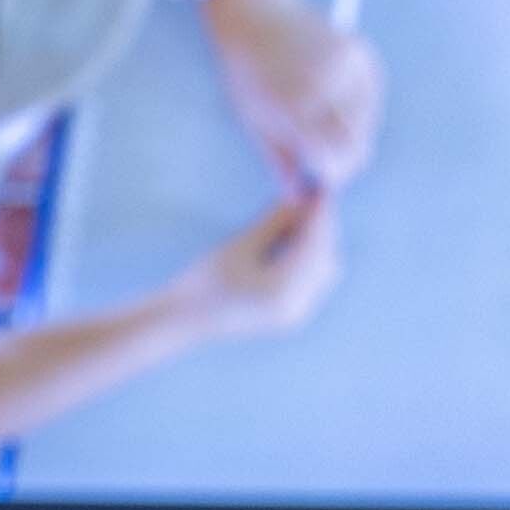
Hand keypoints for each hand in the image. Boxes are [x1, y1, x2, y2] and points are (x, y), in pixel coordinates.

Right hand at [179, 189, 343, 344]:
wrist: (183, 320)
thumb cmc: (203, 281)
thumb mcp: (239, 244)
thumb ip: (274, 222)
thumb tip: (302, 198)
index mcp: (281, 290)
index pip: (315, 245)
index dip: (321, 215)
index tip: (322, 189)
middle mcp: (295, 305)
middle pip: (326, 258)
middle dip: (320, 229)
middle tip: (307, 202)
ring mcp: (295, 314)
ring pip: (323, 270)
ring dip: (315, 244)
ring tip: (293, 224)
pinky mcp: (290, 314)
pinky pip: (312, 282)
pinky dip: (307, 260)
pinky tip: (290, 244)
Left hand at [203, 0, 385, 193]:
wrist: (258, 17)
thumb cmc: (249, 76)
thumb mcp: (255, 123)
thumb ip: (281, 162)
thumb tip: (299, 199)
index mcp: (295, 105)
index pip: (331, 157)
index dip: (331, 174)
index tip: (323, 179)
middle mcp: (326, 84)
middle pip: (357, 141)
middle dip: (348, 159)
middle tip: (331, 162)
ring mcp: (348, 66)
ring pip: (368, 120)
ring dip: (354, 133)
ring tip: (325, 130)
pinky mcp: (362, 54)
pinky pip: (372, 96)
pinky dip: (361, 108)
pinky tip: (336, 106)